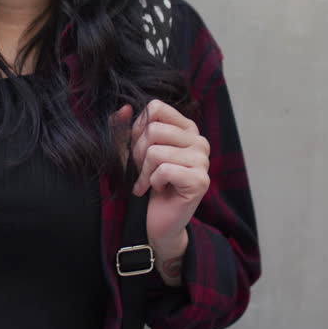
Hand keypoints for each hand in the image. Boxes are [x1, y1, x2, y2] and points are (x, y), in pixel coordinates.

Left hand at [113, 99, 209, 284]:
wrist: (158, 220)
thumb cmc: (147, 184)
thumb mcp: (131, 153)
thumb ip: (124, 129)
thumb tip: (124, 107)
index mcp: (186, 129)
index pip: (156, 108)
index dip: (138, 128)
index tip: (140, 149)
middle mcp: (199, 141)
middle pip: (154, 130)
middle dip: (139, 153)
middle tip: (144, 171)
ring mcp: (203, 161)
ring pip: (156, 151)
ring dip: (145, 172)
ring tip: (150, 182)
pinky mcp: (200, 181)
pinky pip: (164, 170)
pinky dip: (153, 183)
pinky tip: (160, 190)